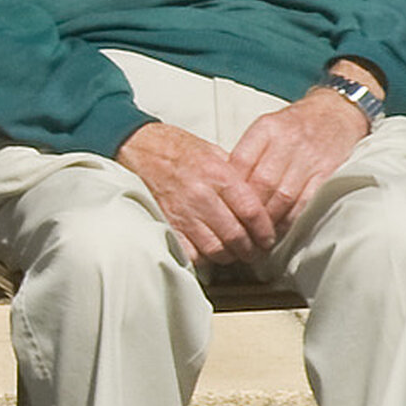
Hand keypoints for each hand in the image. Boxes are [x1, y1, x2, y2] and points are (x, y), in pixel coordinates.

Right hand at [120, 118, 292, 267]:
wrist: (137, 147)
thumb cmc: (176, 149)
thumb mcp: (214, 152)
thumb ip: (238, 177)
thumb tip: (261, 201)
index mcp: (217, 174)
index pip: (252, 212)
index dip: (265, 231)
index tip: (268, 238)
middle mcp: (200, 195)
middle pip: (236, 236)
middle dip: (250, 250)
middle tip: (255, 251)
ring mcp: (181, 211)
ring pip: (215, 249)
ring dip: (229, 256)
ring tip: (234, 254)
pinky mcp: (166, 223)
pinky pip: (189, 252)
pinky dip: (202, 258)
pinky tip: (208, 252)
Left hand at [222, 88, 369, 245]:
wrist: (336, 113)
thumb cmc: (296, 124)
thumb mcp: (266, 127)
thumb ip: (248, 152)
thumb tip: (225, 185)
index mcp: (267, 128)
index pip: (240, 161)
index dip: (231, 189)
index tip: (223, 207)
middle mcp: (288, 141)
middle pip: (261, 182)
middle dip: (249, 210)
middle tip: (240, 229)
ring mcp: (309, 158)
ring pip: (283, 195)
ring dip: (270, 220)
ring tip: (258, 235)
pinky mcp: (328, 173)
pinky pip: (307, 201)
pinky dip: (292, 219)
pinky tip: (282, 229)